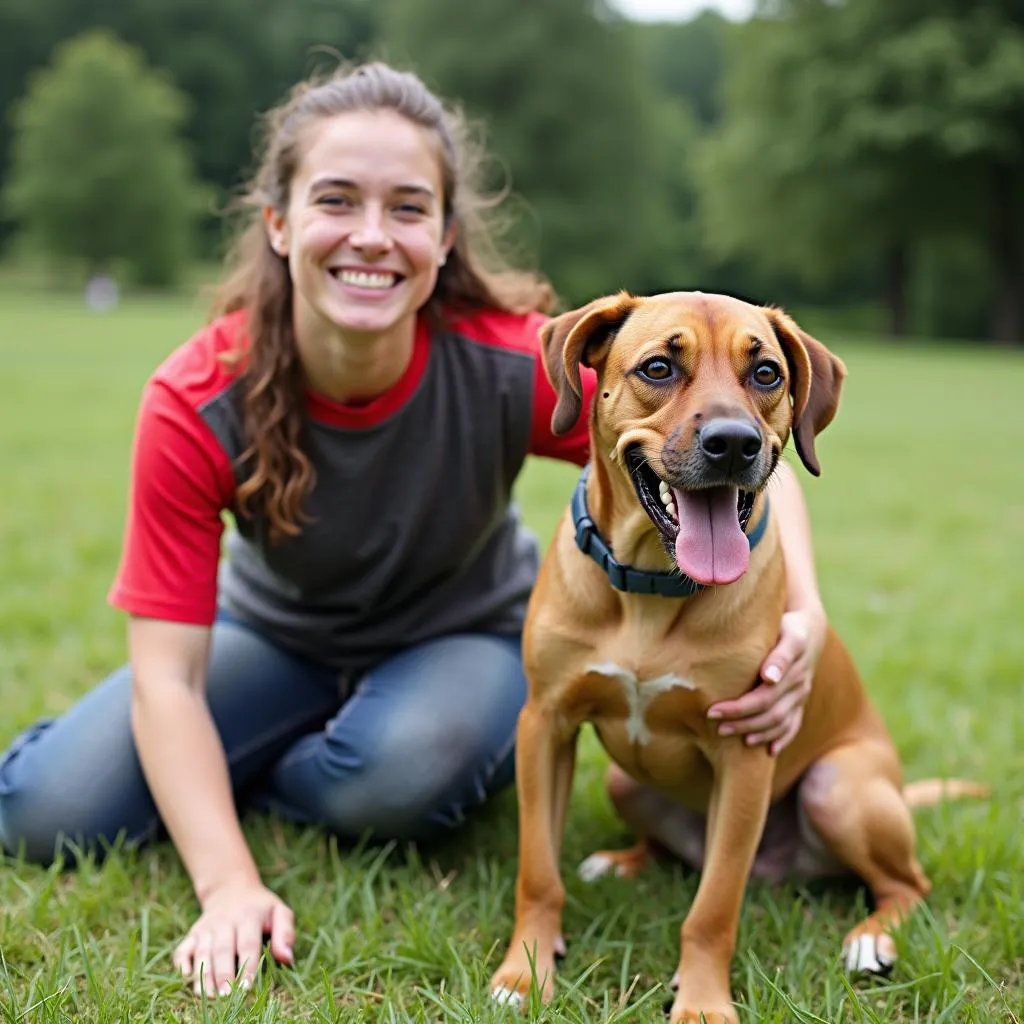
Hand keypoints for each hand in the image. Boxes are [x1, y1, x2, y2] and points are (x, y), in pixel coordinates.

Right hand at [172, 880, 294, 995]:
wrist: (231, 889)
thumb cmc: (260, 908)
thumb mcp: (279, 911)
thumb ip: (286, 933)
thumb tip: (287, 959)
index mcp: (248, 916)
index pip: (248, 943)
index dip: (247, 966)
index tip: (247, 987)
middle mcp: (225, 921)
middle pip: (222, 950)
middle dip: (223, 974)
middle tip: (226, 996)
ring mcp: (207, 927)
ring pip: (202, 952)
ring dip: (204, 975)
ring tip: (209, 996)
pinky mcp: (193, 933)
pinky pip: (183, 948)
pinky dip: (182, 962)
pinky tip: (186, 977)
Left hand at [707, 606, 826, 755]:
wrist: (808, 630)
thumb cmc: (786, 625)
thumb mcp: (786, 631)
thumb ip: (779, 654)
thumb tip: (769, 678)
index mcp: (792, 668)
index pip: (763, 695)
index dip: (738, 707)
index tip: (713, 711)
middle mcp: (799, 683)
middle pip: (769, 711)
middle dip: (740, 720)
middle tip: (714, 723)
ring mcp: (801, 695)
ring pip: (780, 721)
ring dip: (755, 732)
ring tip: (730, 735)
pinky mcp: (801, 702)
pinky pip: (794, 725)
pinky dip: (782, 739)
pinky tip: (769, 751)